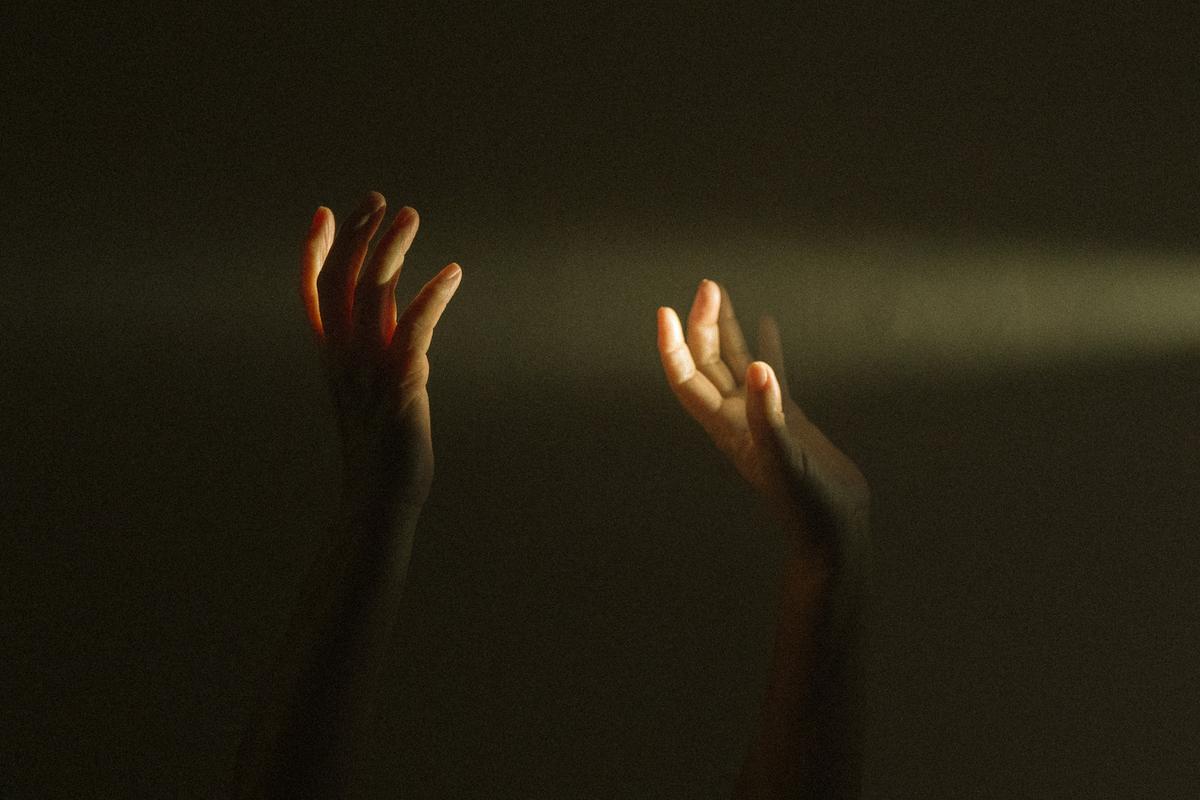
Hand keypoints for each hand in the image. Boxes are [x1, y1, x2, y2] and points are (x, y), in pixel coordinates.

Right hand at [300, 191, 461, 511]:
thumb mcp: (375, 387)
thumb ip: (381, 347)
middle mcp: (343, 358)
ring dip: (391, 250)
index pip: (313, 294)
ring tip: (410, 215)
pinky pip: (414, 330)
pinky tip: (452, 273)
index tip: (324, 212)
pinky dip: (432, 297)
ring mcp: (369, 371)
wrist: (380, 498)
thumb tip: (398, 313)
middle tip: (378, 199)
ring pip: (371, 295)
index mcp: (333, 358)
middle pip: (339, 281)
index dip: (313, 251)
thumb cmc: (382, 446)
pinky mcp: (400, 386)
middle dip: (356, 235)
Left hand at [656, 280, 868, 567]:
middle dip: (703, 324)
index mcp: (727, 428)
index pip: (687, 379)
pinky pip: (770, 374)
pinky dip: (766, 348)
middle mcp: (736, 418)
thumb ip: (768, 416)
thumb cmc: (807, 505)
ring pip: (734, 363)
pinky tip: (767, 324)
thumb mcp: (785, 460)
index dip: (673, 347)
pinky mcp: (787, 419)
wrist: (833, 531)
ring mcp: (760, 417)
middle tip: (709, 285)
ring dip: (725, 330)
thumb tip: (758, 368)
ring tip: (720, 292)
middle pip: (707, 363)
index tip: (666, 311)